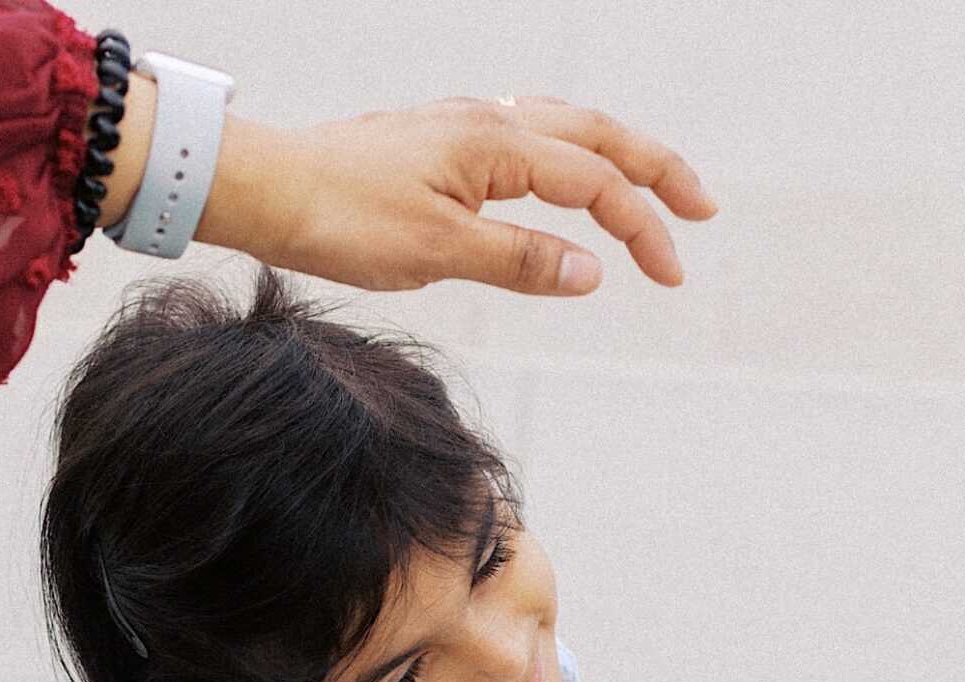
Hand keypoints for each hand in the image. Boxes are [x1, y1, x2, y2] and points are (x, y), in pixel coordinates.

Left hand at [192, 95, 717, 295]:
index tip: (671, 274)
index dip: (642, 228)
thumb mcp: (437, 253)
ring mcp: (460, 127)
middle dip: (654, 169)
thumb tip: (592, 271)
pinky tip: (557, 170)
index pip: (594, 185)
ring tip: (647, 186)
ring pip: (559, 127)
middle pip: (595, 135)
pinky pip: (521, 135)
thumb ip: (519, 260)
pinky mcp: (436, 142)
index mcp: (496, 146)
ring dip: (612, 156)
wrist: (263, 191)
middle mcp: (485, 122)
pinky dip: (562, 153)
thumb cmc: (339, 220)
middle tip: (701, 207)